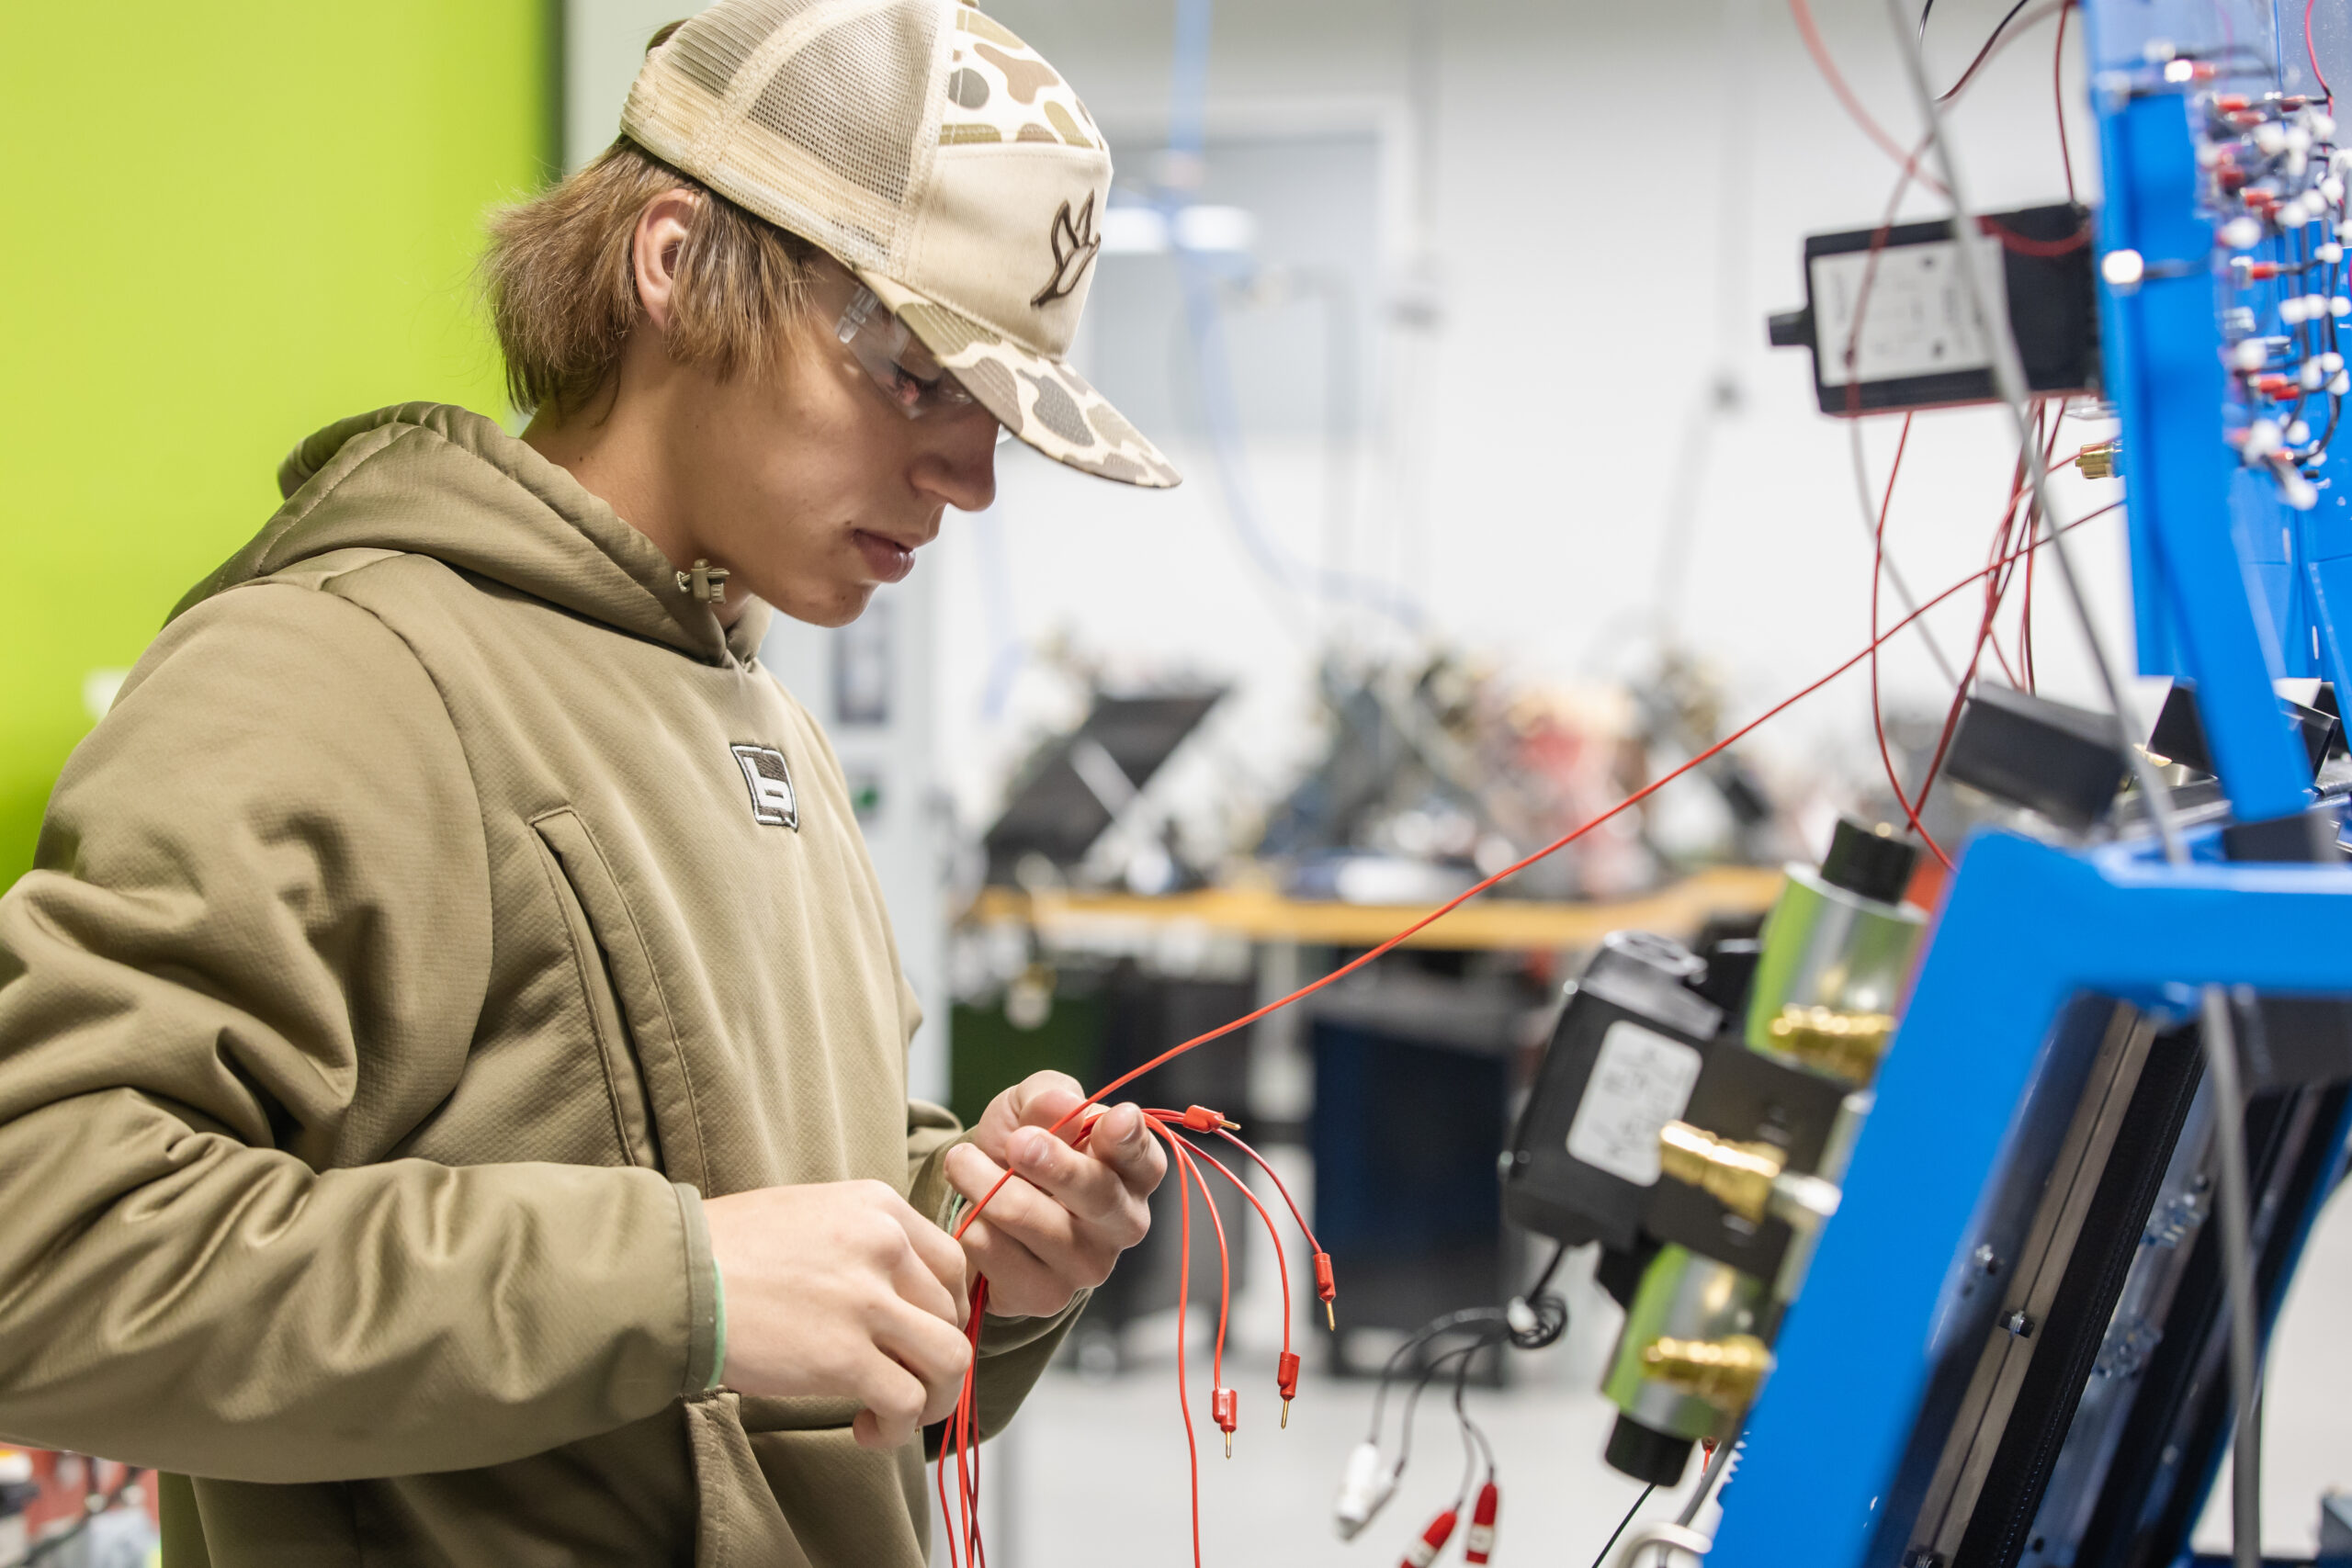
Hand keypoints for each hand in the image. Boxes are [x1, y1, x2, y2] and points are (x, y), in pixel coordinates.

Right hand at [703, 1180, 970, 1448]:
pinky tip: (865, 1428)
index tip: (916, 1337)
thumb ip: (863, 1239)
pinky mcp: (843, 1356)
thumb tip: (898, 1290)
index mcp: (879, 1206)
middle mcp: (884, 1245)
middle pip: (953, 1314)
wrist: (671, 1276)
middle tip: (900, 1380)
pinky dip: (898, 1426)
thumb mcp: (812, 1213)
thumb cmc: (726, 1250)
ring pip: (949, 1359)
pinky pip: (907, 1402)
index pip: (953, 1264)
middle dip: (934, 1358)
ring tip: (894, 1414)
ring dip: (933, 1398)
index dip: (944, 1310)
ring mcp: (867, 1300)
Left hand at [944, 1071, 1166, 1319]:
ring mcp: (1088, 1266)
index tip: (1114, 1120)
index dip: (1131, 1140)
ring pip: (1037, 1225)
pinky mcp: (1045, 1297)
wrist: (981, 1200)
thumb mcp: (1030, 1107)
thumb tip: (1060, 1103)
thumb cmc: (1023, 1145)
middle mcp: (1123, 1223)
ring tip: (961, 1161)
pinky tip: (969, 1212)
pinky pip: (998, 1256)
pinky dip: (972, 1225)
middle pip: (1099, 1197)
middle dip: (1056, 1167)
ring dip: (987, 1186)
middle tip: (1017, 1143)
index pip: (1145, 1159)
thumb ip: (1047, 1096)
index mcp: (1133, 1172)